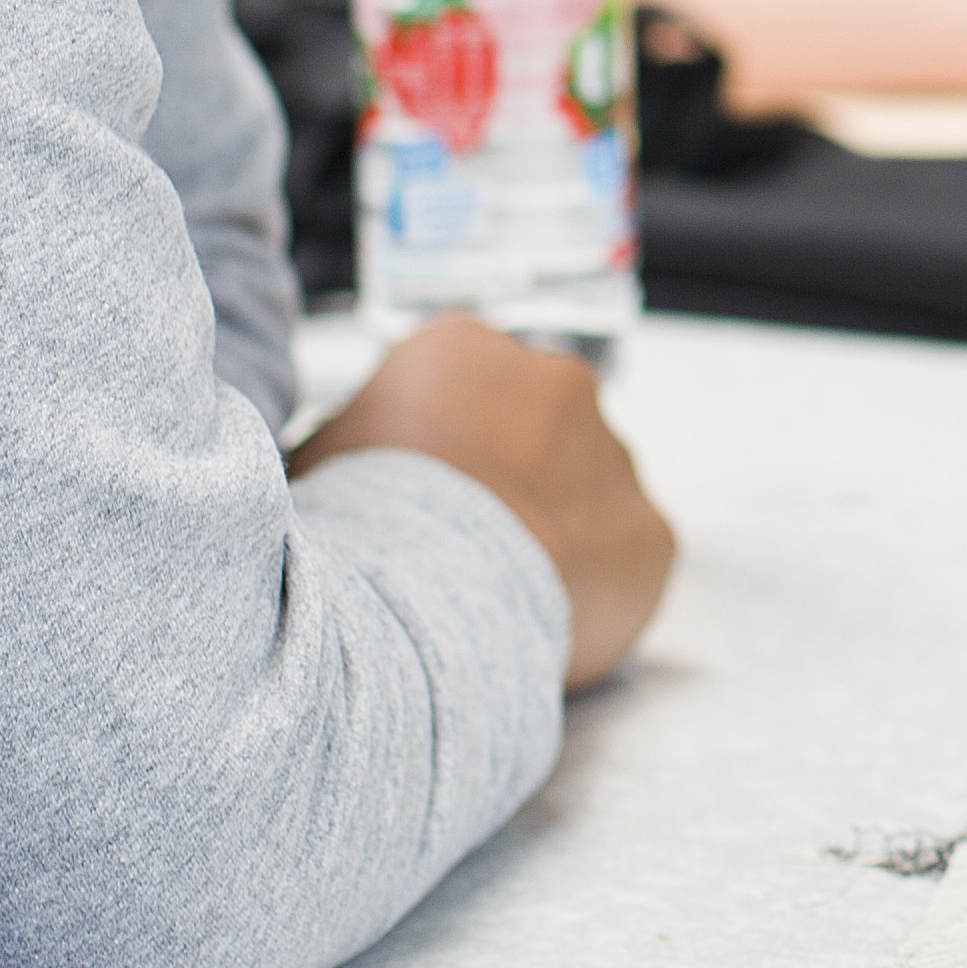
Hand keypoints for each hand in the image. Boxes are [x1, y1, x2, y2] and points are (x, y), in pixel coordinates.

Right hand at [294, 312, 678, 686]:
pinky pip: (624, 560)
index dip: (442, 450)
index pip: (462, 388)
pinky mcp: (651, 533)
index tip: (421, 497)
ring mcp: (612, 456)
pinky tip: (543, 617)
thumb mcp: (315, 460)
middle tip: (463, 546)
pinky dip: (594, 589)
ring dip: (555, 531)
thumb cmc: (354, 525)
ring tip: (498, 590)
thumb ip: (350, 444)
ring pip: (586, 492)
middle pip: (535, 431)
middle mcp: (556, 382)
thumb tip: (343, 461)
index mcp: (465, 350)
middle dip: (509, 480)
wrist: (423, 597)